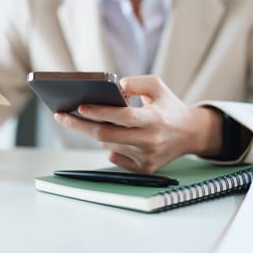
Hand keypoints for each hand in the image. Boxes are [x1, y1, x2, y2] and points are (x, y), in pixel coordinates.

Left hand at [54, 75, 222, 172]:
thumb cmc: (168, 106)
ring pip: (108, 144)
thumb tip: (111, 89)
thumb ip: (134, 83)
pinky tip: (117, 135)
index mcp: (155, 120)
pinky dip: (110, 144)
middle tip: (61, 115)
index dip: (99, 112)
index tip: (80, 106)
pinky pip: (114, 156)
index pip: (122, 117)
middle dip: (79, 125)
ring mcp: (146, 158)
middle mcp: (150, 141)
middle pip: (105, 135)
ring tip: (93, 119)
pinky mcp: (144, 169)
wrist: (191, 133)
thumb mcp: (156, 86)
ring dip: (98, 131)